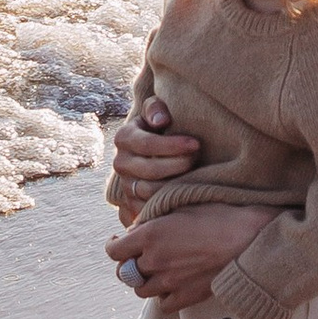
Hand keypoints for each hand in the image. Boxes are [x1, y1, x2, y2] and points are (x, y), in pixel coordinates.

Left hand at [106, 202, 273, 311]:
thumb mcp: (182, 205)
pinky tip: (172, 284)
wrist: (250, 238)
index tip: (118, 242)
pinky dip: (163, 295)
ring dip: (144, 280)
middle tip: (138, 256)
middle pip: (125, 272)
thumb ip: (154, 219)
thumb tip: (137, 228)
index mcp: (150, 235)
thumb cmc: (219, 214)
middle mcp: (154, 261)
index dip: (114, 246)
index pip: (114, 251)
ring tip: (156, 270)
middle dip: (129, 263)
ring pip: (141, 290)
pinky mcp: (186, 297)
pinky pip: (163, 304)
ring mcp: (170, 282)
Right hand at [107, 100, 203, 215]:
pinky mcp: (133, 205)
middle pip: (150, 170)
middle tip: (197, 158)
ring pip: (150, 192)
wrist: (153, 151)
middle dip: (178, 164)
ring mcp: (126, 186)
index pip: (147, 144)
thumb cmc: (160, 127)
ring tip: (194, 173)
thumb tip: (161, 120)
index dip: (173, 145)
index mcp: (124, 138)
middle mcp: (120, 163)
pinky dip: (168, 203)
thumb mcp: (156, 111)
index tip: (196, 144)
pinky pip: (150, 210)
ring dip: (175, 184)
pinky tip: (186, 193)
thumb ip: (156, 108)